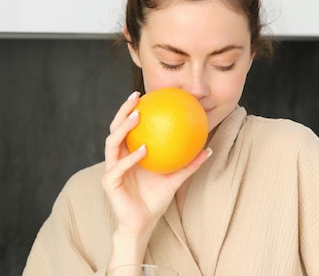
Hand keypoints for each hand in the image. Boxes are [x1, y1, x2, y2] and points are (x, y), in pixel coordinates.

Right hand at [101, 91, 210, 237]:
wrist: (142, 224)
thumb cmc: (156, 200)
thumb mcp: (176, 179)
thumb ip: (189, 163)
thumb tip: (209, 148)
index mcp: (129, 153)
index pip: (127, 126)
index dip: (132, 109)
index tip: (145, 94)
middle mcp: (117, 157)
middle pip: (115, 127)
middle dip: (123, 111)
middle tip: (136, 98)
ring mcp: (111, 168)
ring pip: (112, 142)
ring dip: (124, 128)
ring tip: (136, 117)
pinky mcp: (109, 182)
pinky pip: (119, 167)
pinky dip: (131, 158)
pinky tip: (144, 150)